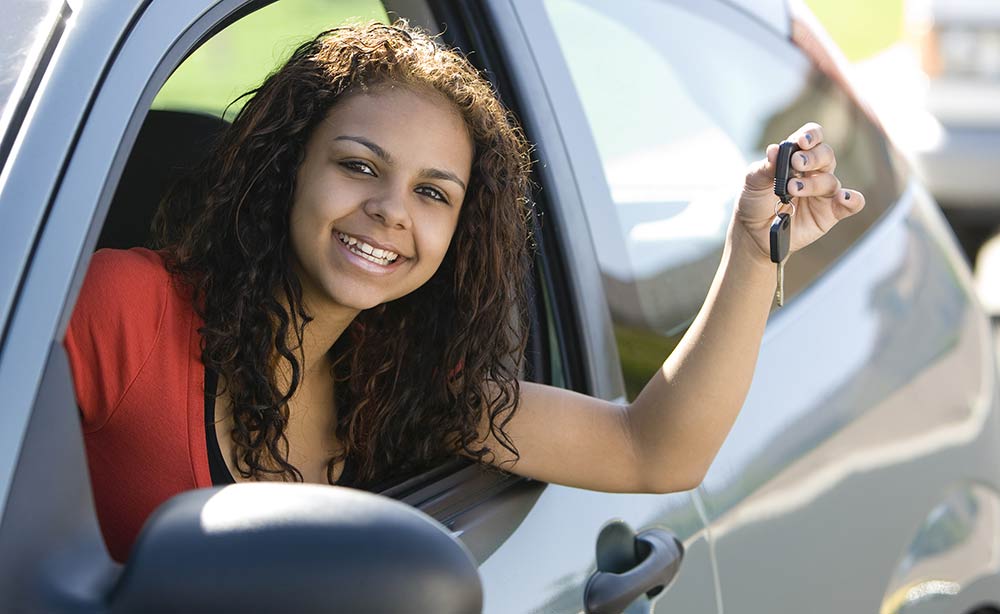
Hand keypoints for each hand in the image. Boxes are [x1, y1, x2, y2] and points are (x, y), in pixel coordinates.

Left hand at [734, 122, 865, 262]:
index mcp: (797, 156)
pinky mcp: (830, 212)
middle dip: (812, 158)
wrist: (753, 230)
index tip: (801, 141)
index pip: (811, 138)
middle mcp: (814, 171)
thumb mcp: (753, 181)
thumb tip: (773, 150)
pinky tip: (845, 198)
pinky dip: (852, 200)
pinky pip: (850, 204)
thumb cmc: (755, 199)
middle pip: (825, 155)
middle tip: (796, 163)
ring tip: (793, 188)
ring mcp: (823, 192)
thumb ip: (765, 167)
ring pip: (830, 180)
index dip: (810, 135)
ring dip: (814, 183)